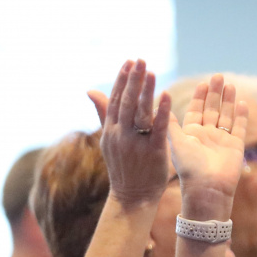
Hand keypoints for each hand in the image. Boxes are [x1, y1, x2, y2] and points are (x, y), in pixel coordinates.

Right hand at [88, 59, 172, 206]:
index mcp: (110, 130)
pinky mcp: (153, 151)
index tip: (130, 61)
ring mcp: (135, 143)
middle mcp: (120, 134)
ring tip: (151, 72)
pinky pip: (157, 128)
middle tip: (141, 60)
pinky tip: (166, 96)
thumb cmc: (123, 166)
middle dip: (134, 80)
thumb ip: (103, 113)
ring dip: (146, 91)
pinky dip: (161, 112)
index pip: (116, 99)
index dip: (123, 80)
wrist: (132, 197)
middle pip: (127, 102)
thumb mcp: (109, 139)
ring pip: (140, 112)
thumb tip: (90, 90)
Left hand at [168, 73, 248, 220]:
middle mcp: (206, 136)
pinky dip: (241, 116)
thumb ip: (170, 123)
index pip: (195, 111)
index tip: (202, 83)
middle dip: (214, 94)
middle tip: (218, 76)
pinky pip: (239, 127)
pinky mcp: (235, 146)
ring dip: (228, 101)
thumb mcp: (176, 142)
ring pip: (226, 116)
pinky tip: (242, 102)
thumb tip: (159, 103)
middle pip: (211, 110)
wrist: (207, 189)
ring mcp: (222, 141)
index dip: (199, 97)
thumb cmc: (189, 167)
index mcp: (191, 134)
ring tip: (230, 85)